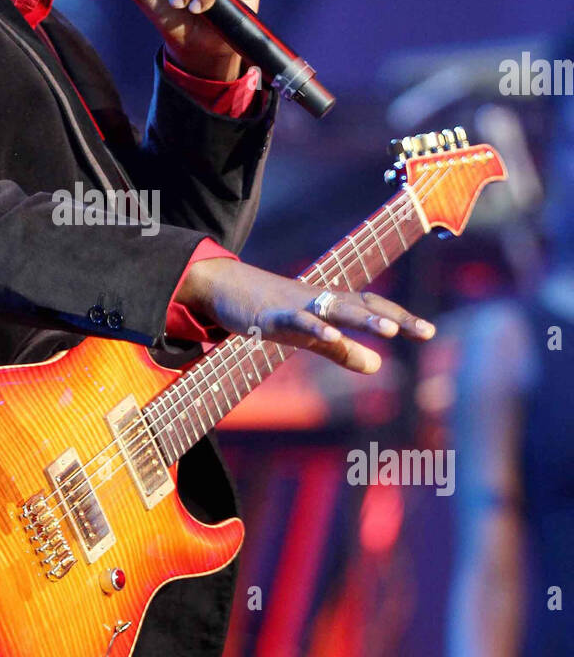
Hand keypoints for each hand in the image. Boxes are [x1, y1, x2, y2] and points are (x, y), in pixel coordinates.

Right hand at [176, 258, 434, 370]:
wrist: (226, 289)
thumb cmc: (271, 311)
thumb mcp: (311, 336)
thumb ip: (343, 351)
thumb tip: (378, 367)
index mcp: (332, 305)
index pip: (374, 306)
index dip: (401, 318)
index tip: (429, 333)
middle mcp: (320, 300)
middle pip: (364, 304)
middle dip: (394, 318)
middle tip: (425, 332)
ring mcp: (298, 305)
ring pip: (337, 309)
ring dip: (364, 319)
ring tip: (390, 332)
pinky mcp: (272, 314)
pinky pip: (297, 320)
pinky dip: (315, 326)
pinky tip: (332, 335)